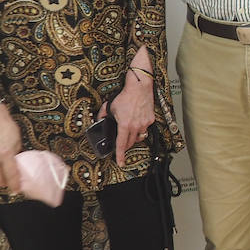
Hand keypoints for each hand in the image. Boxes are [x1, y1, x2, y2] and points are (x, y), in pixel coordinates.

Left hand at [106, 48, 155, 166]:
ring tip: (129, 130)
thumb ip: (102, 115)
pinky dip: (140, 128)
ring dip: (133, 137)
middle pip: (130, 143)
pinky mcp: (151, 119)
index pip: (121, 144)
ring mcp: (144, 123)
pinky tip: (136, 121)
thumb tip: (99, 120)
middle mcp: (136, 126)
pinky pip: (144, 129)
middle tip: (121, 144)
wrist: (139, 86)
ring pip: (138, 137)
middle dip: (124, 145)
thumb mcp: (110, 106)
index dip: (120, 155)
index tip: (120, 163)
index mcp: (124, 125)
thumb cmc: (125, 95)